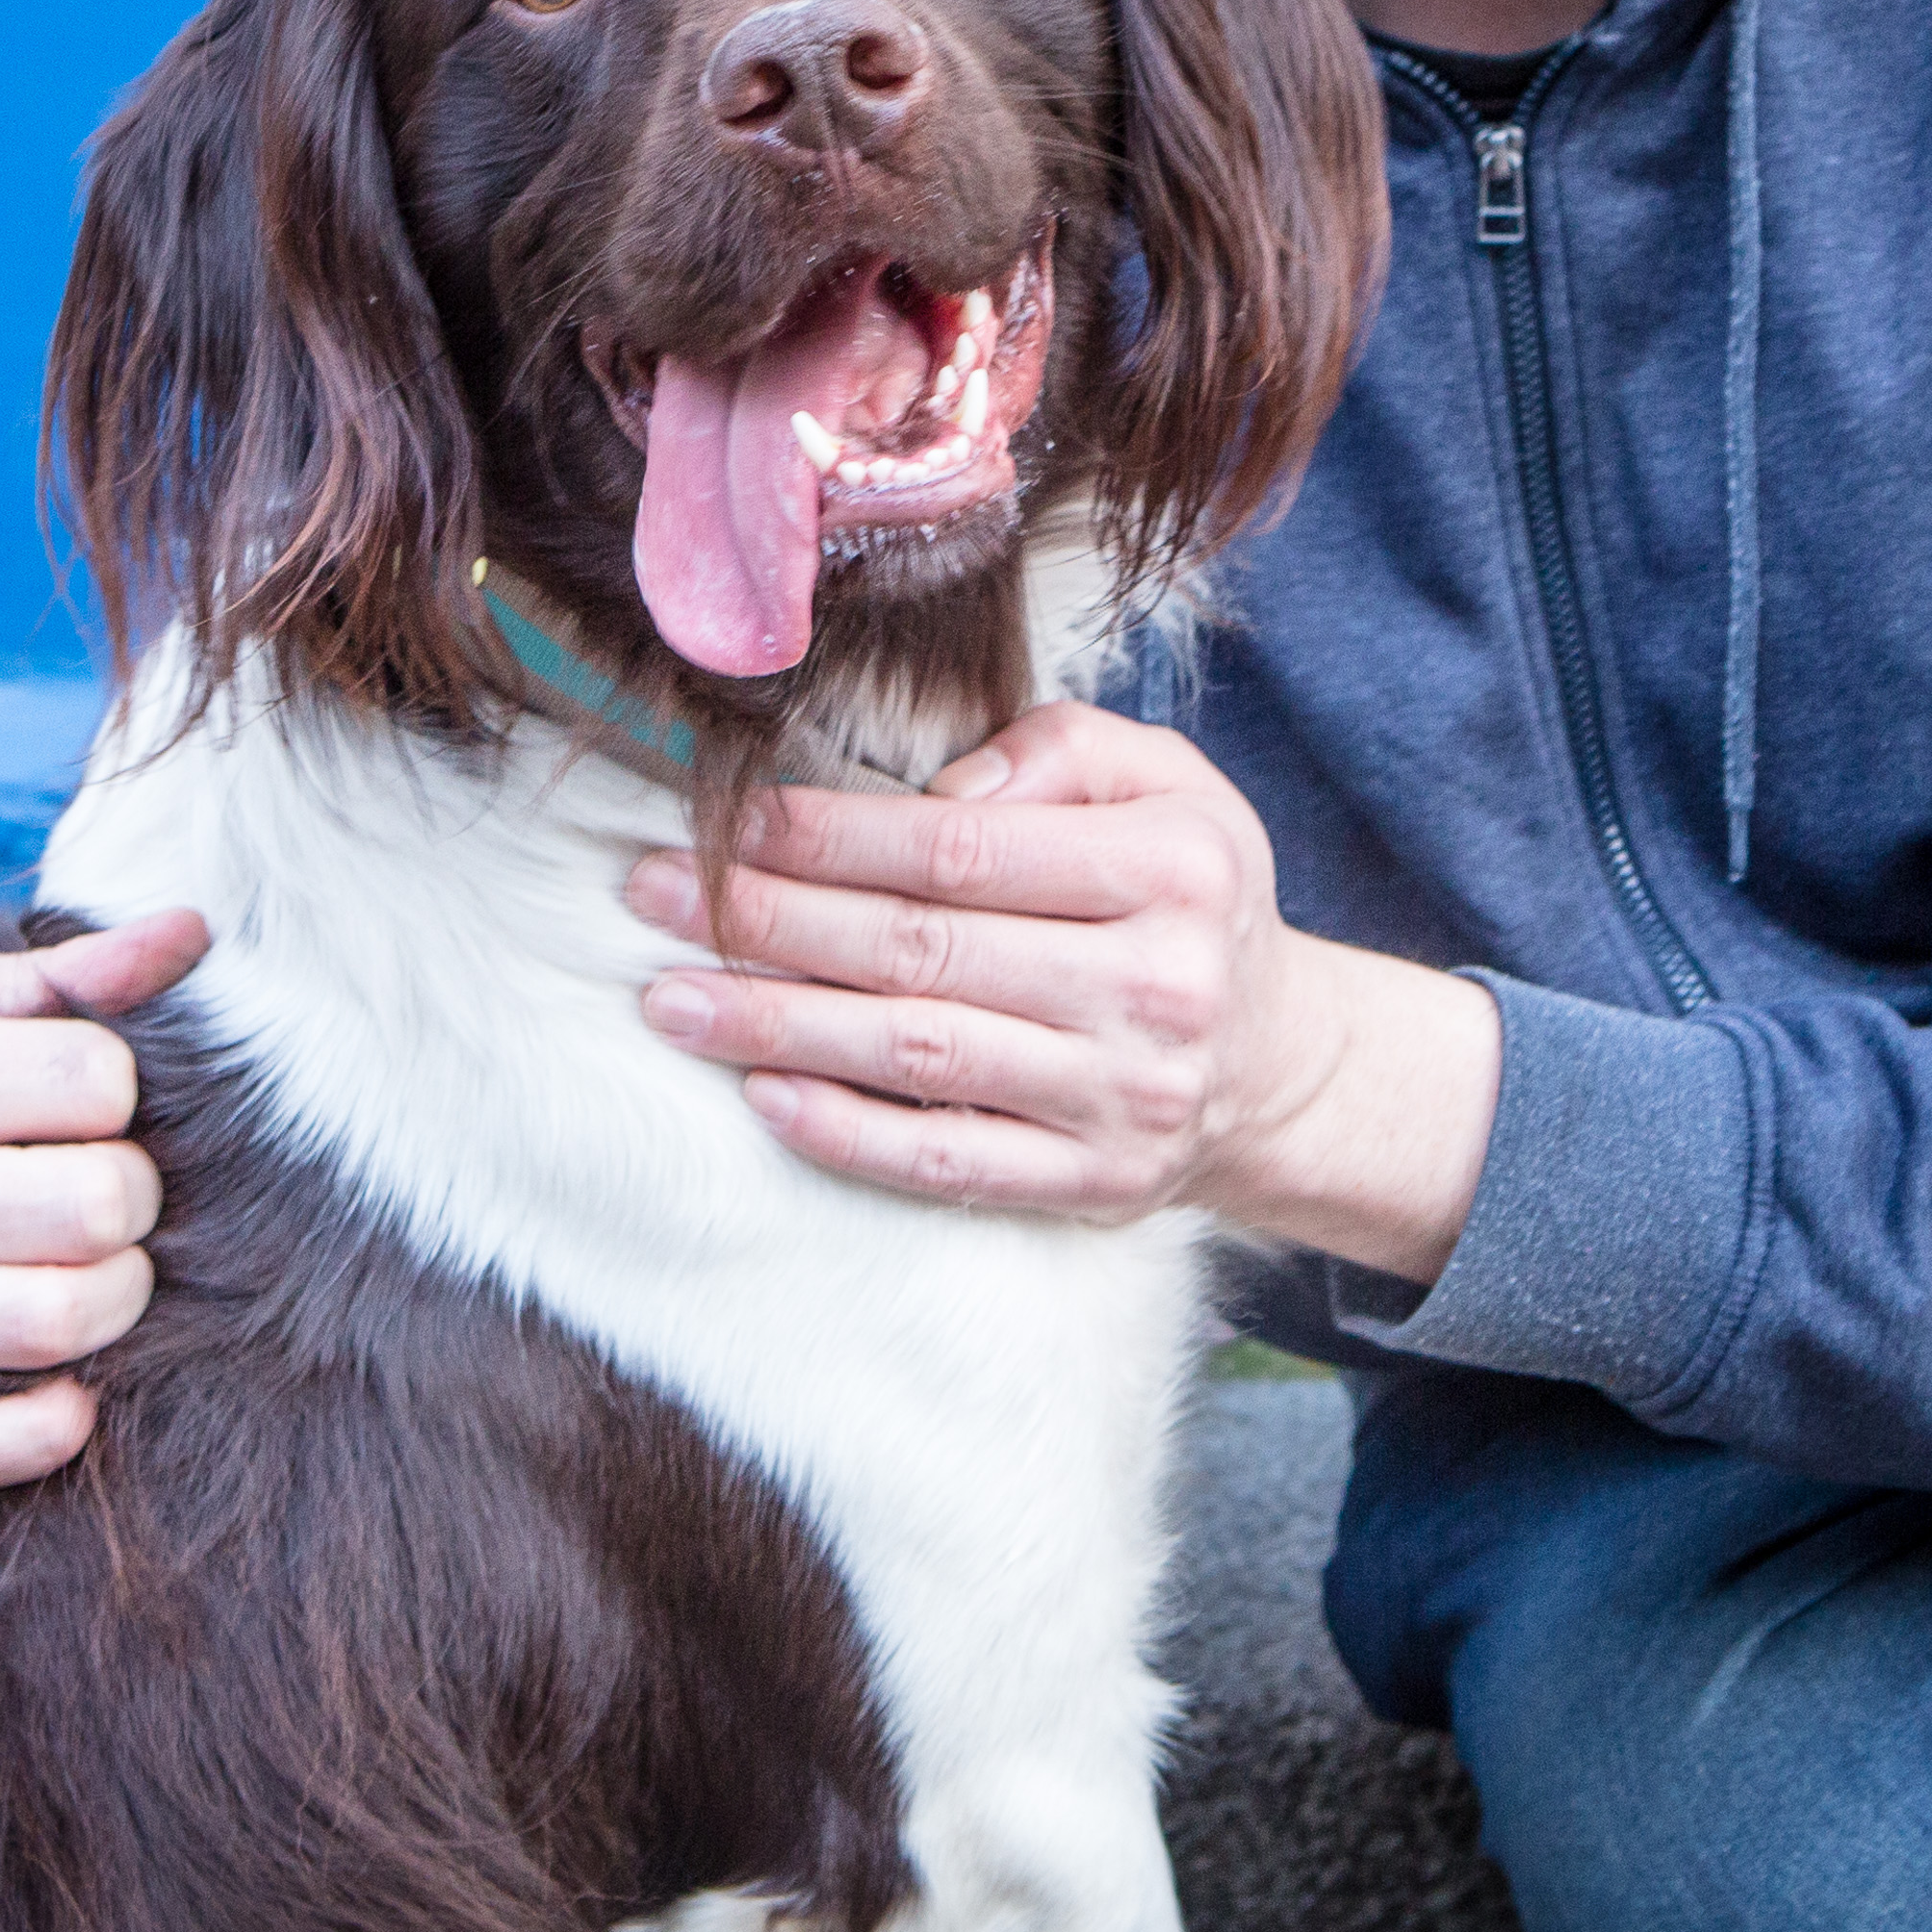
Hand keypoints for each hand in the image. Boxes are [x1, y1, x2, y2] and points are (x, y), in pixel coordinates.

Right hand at [0, 909, 208, 1490]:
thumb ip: (65, 977)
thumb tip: (193, 930)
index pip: (92, 1079)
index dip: (114, 1090)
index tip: (81, 1104)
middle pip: (95, 1205)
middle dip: (128, 1194)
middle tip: (98, 1188)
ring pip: (61, 1321)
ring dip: (113, 1297)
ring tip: (86, 1264)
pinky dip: (46, 1429)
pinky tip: (63, 1383)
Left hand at [624, 700, 1498, 1280]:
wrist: (1277, 1064)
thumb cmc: (1186, 898)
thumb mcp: (1167, 783)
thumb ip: (1061, 748)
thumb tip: (938, 785)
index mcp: (1170, 869)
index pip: (967, 848)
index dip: (835, 835)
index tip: (732, 820)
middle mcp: (1155, 986)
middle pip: (923, 948)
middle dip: (771, 920)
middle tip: (653, 895)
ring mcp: (1122, 1097)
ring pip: (917, 1055)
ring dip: (776, 1025)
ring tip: (670, 998)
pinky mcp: (1091, 1183)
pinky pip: (944, 1161)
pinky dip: (845, 1132)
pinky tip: (762, 1094)